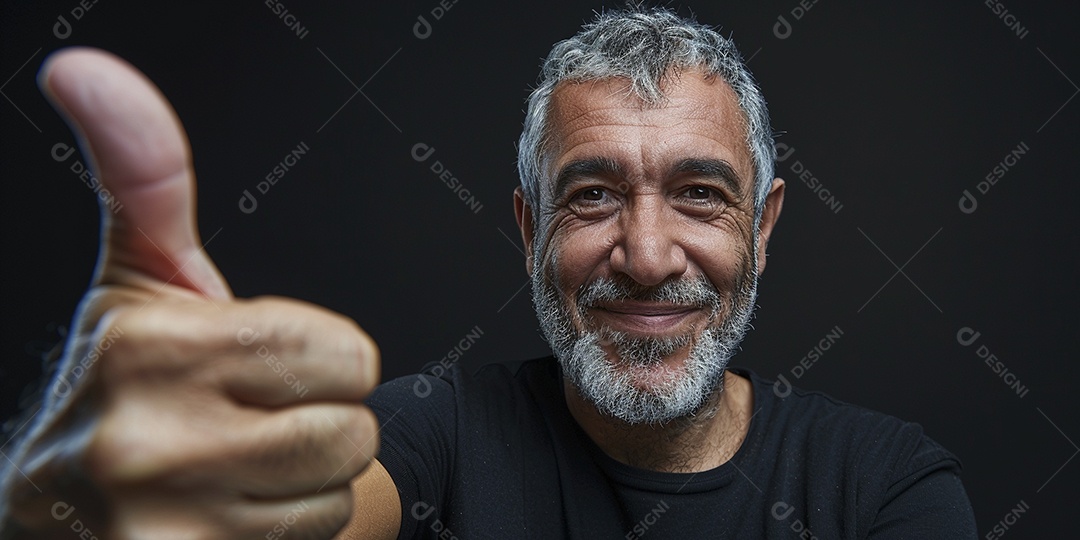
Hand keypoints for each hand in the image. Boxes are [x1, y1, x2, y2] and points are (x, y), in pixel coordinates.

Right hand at [1, 48, 380, 538]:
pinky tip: (228, 511)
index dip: (323, 357)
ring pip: (337, 495)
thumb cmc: (122, 380)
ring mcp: (166, 525)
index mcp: (154, 346)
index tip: (263, 364)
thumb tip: (85, 69)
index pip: (347, 355)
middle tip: (250, 417)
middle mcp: (152, 441)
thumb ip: (144, 175)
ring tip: (237, 465)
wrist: (54, 506)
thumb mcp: (139, 277)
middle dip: (319, 419)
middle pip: (352, 430)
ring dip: (306, 480)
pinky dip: (286, 531)